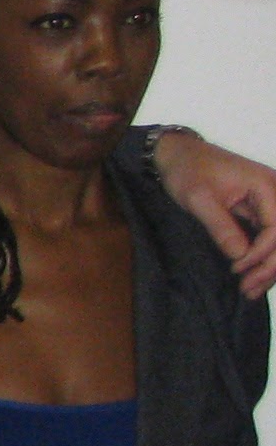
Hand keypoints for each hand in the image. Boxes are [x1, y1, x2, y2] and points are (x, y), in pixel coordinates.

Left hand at [154, 131, 275, 299]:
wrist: (178, 155)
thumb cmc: (188, 170)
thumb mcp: (198, 199)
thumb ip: (221, 227)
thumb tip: (240, 257)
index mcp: (266, 185)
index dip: (261, 252)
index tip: (238, 267)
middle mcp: (274, 194)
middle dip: (269, 266)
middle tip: (247, 289)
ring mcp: (268, 203)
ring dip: (268, 266)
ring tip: (250, 290)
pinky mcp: (259, 211)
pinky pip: (267, 237)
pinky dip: (261, 257)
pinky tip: (252, 276)